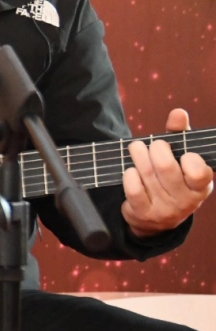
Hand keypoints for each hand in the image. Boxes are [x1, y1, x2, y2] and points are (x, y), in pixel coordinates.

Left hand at [121, 108, 212, 237]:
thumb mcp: (182, 158)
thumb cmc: (172, 179)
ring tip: (136, 148)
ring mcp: (164, 210)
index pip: (199, 173)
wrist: (157, 217)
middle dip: (156, 149)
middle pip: (166, 168)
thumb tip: (178, 113)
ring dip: (138, 156)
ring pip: (147, 175)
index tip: (184, 153)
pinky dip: (129, 175)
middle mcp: (185, 201)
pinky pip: (133, 189)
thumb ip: (181, 135)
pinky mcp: (144, 214)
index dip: (190, 160)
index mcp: (201, 186)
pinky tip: (130, 170)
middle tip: (152, 143)